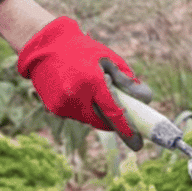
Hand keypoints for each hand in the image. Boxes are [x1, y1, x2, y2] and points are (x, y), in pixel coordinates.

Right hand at [16, 17, 140, 136]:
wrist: (45, 47)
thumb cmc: (82, 50)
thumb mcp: (108, 59)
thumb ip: (127, 80)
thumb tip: (146, 98)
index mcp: (93, 81)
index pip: (114, 111)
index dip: (127, 129)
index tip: (138, 144)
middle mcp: (77, 96)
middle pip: (103, 122)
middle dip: (114, 124)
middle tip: (125, 124)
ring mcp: (64, 104)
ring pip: (89, 120)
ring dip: (98, 114)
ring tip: (93, 92)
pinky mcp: (55, 109)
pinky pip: (77, 116)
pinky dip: (83, 110)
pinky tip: (79, 92)